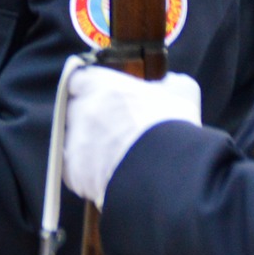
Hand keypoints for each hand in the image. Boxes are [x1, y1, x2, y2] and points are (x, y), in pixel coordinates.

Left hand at [63, 66, 202, 206]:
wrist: (167, 170)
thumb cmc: (175, 125)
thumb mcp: (181, 90)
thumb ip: (165, 82)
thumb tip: (163, 84)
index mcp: (99, 85)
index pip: (79, 79)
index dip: (91, 88)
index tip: (103, 97)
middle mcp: (81, 110)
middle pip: (76, 111)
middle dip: (92, 118)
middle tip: (117, 130)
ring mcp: (74, 141)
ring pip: (75, 141)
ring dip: (91, 146)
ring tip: (118, 157)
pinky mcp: (72, 171)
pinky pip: (74, 169)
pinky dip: (88, 172)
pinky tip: (111, 175)